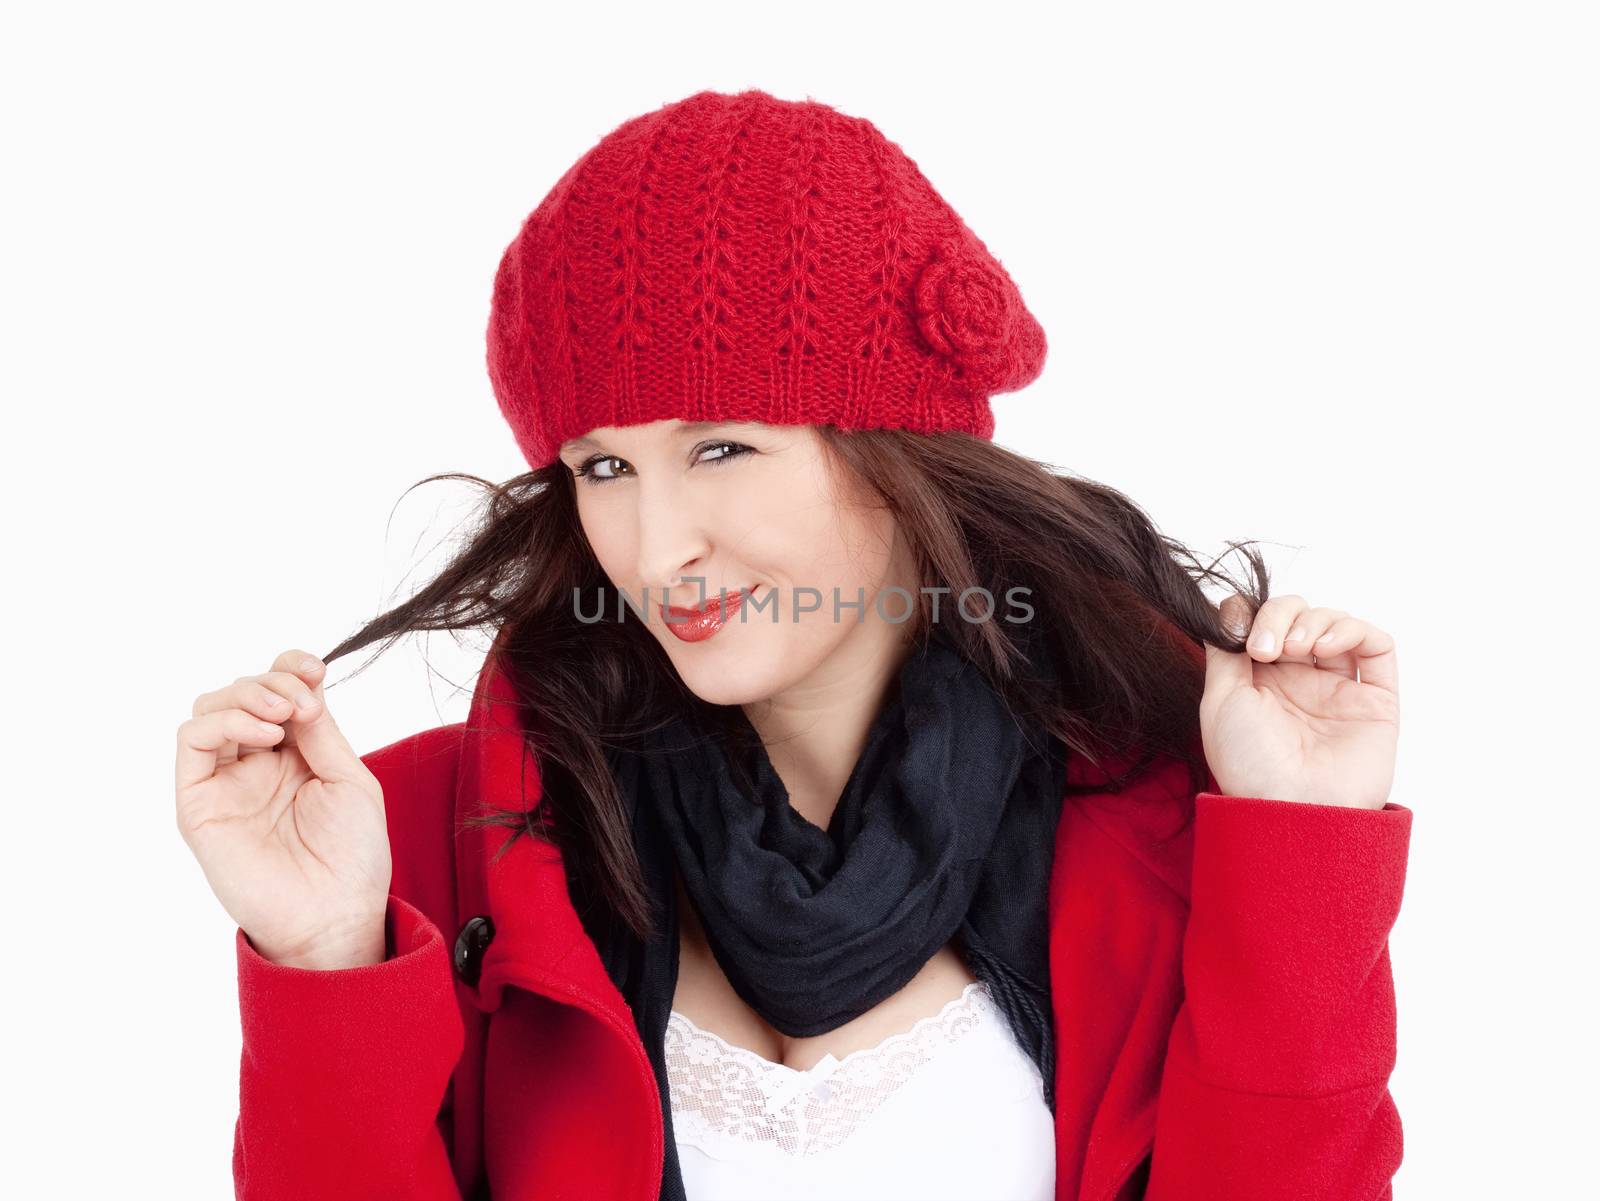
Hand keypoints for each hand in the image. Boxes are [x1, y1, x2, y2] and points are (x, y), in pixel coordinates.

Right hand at [174, 648, 391, 967]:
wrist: (334, 914)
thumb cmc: (352, 855)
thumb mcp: (349, 778)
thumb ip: (320, 731)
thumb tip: (301, 686)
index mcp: (296, 753)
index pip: (278, 691)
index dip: (290, 668)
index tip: (315, 669)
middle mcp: (257, 763)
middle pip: (244, 692)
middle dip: (273, 682)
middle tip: (302, 703)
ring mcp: (226, 782)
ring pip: (211, 708)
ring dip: (247, 695)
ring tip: (284, 716)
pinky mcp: (199, 803)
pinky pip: (192, 742)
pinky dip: (224, 723)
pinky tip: (264, 738)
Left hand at [1200, 594, 1398, 809]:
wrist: (1291, 807)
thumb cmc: (1250, 763)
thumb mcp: (1221, 701)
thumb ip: (1224, 651)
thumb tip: (1230, 607)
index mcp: (1261, 682)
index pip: (1264, 623)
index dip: (1255, 615)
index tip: (1241, 637)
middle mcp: (1300, 682)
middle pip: (1299, 616)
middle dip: (1281, 614)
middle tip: (1265, 649)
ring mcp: (1338, 690)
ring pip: (1337, 624)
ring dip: (1315, 620)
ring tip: (1296, 649)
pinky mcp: (1374, 700)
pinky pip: (1378, 646)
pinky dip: (1353, 629)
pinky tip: (1325, 647)